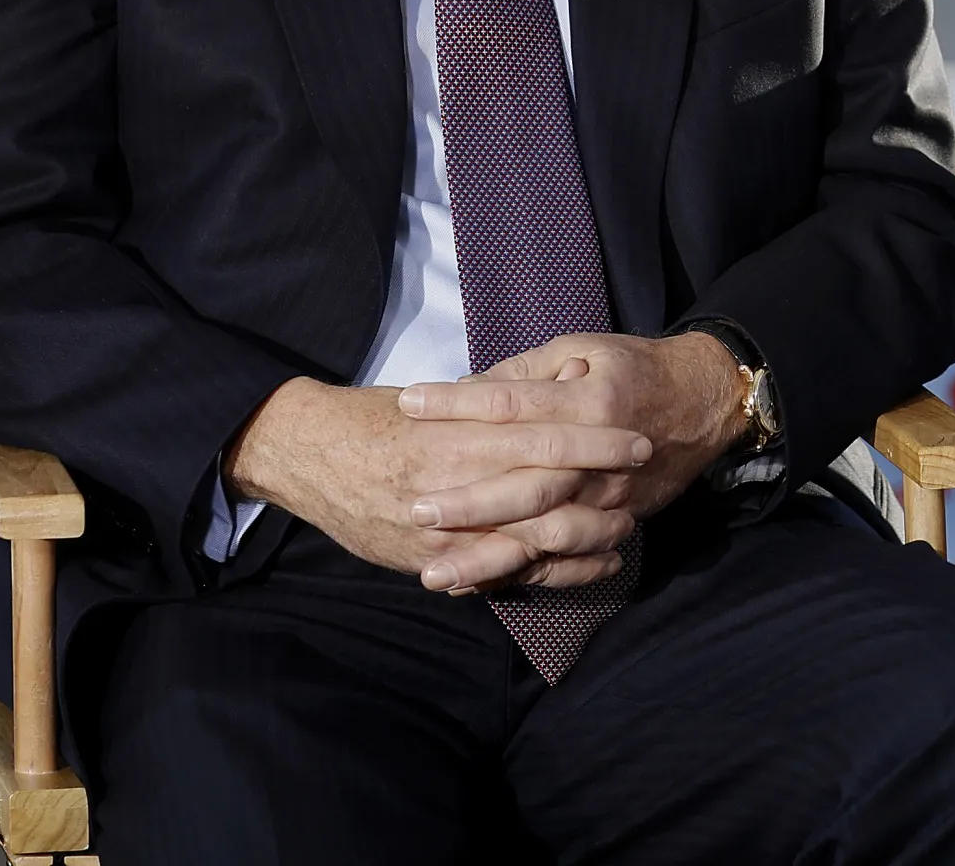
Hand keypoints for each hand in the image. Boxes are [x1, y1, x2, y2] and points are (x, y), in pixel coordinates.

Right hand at [221, 377, 652, 589]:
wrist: (310, 455)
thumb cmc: (381, 420)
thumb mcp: (441, 399)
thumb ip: (498, 396)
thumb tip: (564, 378)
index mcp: (458, 438)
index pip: (542, 438)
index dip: (595, 439)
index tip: (635, 433)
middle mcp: (454, 488)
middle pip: (547, 490)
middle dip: (602, 486)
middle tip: (645, 475)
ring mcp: (446, 534)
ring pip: (535, 540)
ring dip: (589, 534)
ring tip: (628, 522)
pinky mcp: (437, 564)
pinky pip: (508, 575)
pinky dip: (557, 572)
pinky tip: (596, 564)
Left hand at [394, 332, 748, 593]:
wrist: (705, 401)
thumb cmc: (635, 368)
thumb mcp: (584, 349)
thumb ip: (528, 371)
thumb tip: (469, 388)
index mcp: (590, 401)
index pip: (512, 404)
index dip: (458, 403)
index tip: (408, 404)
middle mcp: (600, 456)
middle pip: (526, 485)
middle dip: (467, 503)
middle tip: (413, 510)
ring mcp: (611, 496)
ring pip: (545, 534)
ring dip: (489, 558)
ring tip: (434, 573)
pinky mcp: (617, 521)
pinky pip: (569, 559)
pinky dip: (524, 576)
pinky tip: (481, 587)